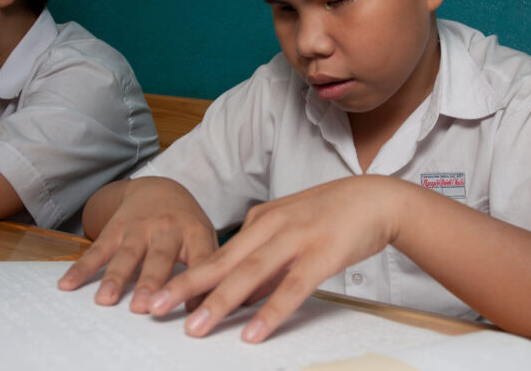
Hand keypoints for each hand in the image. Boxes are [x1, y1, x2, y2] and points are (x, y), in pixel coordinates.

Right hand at [57, 177, 217, 312]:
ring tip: (106, 300)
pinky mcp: (115, 228)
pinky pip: (97, 249)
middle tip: (145, 308)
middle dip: (152, 282)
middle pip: (160, 257)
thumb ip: (209, 271)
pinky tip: (67, 285)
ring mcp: (139, 227)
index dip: (197, 283)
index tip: (192, 308)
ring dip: (115, 277)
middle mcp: (167, 228)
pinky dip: (81, 268)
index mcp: (196, 233)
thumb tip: (209, 310)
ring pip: (126, 253)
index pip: (201, 259)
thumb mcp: (205, 239)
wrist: (158, 187)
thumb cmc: (187, 224)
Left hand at [145, 175, 402, 342]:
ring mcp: (296, 238)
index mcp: (263, 219)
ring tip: (194, 328)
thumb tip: (240, 296)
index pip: (219, 253)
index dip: (188, 276)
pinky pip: (292, 288)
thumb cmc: (334, 215)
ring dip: (219, 302)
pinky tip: (253, 333)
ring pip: (250, 274)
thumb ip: (266, 261)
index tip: (160, 295)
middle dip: (186, 286)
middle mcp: (273, 226)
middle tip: (154, 308)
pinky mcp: (322, 254)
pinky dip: (270, 311)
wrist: (376, 198)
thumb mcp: (291, 230)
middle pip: (223, 261)